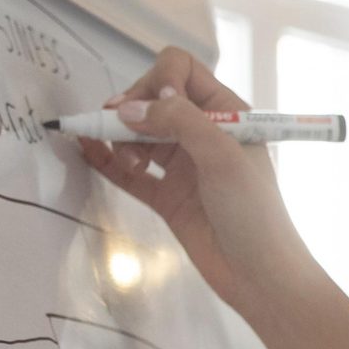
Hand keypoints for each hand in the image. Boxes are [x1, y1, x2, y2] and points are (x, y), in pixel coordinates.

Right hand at [79, 47, 326, 319]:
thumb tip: (129, 108)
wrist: (261, 278)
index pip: (182, 71)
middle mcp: (204, 134)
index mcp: (228, 114)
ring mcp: (184, 166)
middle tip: (117, 128)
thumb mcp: (224, 156)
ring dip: (120, 137)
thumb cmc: (255, 214)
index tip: (155, 108)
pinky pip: (128, 170)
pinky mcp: (167, 196)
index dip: (161, 80)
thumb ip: (178, 121)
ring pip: (137, 134)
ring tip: (128, 161)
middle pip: (152, 99)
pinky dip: (107, 159)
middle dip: (131, 108)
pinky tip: (88, 150)